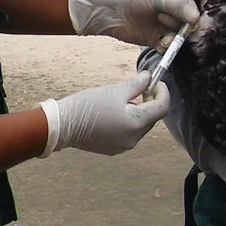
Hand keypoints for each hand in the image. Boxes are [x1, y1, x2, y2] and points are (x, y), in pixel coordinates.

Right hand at [45, 72, 169, 155]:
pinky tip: (117, 111)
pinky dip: (129, 121)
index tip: (156, 81)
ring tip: (126, 98)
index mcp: (136, 124)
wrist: (63, 125)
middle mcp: (134, 139)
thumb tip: (148, 77)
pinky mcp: (114, 149)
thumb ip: (136, 84)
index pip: (162, 108)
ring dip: (139, 111)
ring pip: (141, 126)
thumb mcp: (115, 91)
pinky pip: (129, 133)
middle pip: (152, 118)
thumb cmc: (88, 105)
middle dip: (150, 101)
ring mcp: (124, 146)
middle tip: (142, 86)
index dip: (162, 92)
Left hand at [68, 0, 198, 46]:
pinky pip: (167, 46)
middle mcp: (171, 11)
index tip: (187, 21)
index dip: (191, 16)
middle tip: (163, 20)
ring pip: (178, 36)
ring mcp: (163, 26)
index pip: (192, 7)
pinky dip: (167, 47)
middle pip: (187, 24)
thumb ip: (178, 7)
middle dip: (180, 27)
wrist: (108, 11)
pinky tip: (160, 45)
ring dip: (174, 39)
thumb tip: (197, 19)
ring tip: (164, 38)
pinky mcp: (155, 39)